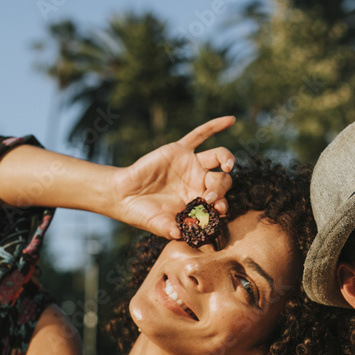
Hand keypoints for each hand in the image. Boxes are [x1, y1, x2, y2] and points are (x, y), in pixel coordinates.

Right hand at [109, 116, 235, 237]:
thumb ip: (169, 229)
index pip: (220, 201)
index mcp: (199, 201)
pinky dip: (214, 126)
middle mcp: (199, 182)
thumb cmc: (142, 213)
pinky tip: (231, 120)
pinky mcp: (180, 150)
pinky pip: (200, 135)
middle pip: (222, 180)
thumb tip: (178, 234)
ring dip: (227, 159)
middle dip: (220, 188)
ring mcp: (191, 165)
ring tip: (228, 165)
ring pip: (217, 157)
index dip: (222, 204)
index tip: (218, 209)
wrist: (123, 196)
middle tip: (209, 197)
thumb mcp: (158, 224)